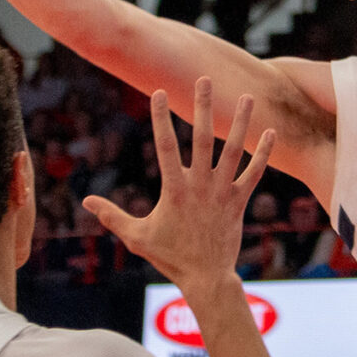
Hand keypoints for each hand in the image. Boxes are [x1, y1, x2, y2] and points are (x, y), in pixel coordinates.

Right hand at [82, 79, 273, 291]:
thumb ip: (112, 216)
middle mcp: (200, 185)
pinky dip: (263, 153)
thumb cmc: (170, 257)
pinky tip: (270, 131)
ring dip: (240, 122)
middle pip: (202, 139)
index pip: (165, 146)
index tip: (158, 92)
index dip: (160, 118)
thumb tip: (86, 203)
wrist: (206, 277)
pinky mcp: (239, 201)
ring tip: (246, 96)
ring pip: (233, 150)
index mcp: (175, 189)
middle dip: (202, 107)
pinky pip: (254, 173)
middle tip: (204, 79)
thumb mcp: (136, 236)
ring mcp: (222, 192)